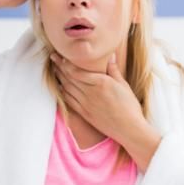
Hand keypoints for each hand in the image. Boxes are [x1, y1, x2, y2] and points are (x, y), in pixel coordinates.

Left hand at [51, 52, 161, 171]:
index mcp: (101, 83)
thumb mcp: (124, 85)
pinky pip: (69, 101)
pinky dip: (62, 92)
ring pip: (67, 88)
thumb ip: (114, 70)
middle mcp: (91, 92)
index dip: (67, 63)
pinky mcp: (84, 113)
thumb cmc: (130, 107)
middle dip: (60, 67)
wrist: (129, 129)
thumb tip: (110, 55)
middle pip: (69, 78)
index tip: (62, 55)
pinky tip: (60, 87)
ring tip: (55, 70)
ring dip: (59, 78)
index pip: (77, 71)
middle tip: (53, 58)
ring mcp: (86, 104)